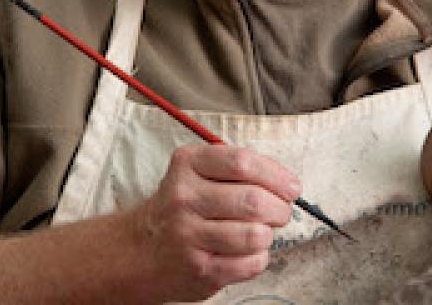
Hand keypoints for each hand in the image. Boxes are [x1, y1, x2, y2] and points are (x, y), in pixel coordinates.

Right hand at [127, 144, 299, 301]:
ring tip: (258, 233)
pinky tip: (245, 252)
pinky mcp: (199, 268)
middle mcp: (184, 198)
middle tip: (279, 212)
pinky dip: (258, 258)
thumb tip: (285, 184)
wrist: (140, 250)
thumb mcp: (196, 173)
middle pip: (254, 200)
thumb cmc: (180, 208)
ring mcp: (189, 235)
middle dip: (279, 209)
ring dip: (267, 236)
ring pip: (255, 235)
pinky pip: (250, 263)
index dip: (276, 175)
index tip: (291, 187)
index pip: (243, 162)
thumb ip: (236, 170)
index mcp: (187, 165)